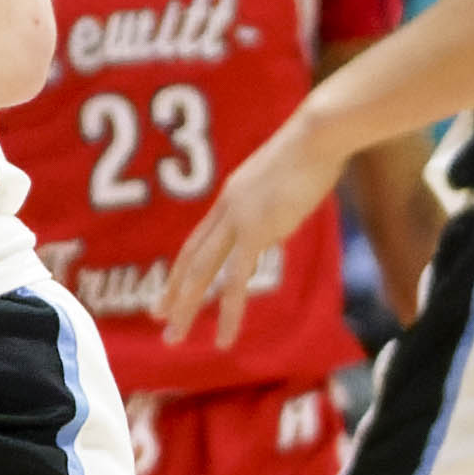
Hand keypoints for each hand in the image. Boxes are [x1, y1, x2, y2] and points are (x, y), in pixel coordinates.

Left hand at [162, 113, 341, 349]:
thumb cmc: (312, 154)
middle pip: (191, 259)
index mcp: (231, 199)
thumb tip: (276, 231)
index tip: (169, 290)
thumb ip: (274, 210)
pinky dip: (228, 312)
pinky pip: (236, 281)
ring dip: (186, 307)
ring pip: (202, 273)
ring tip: (173, 338)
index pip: (197, 242)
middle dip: (172, 292)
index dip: (181, 268)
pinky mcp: (258, 231)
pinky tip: (224, 336)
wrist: (317, 136)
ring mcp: (239, 221)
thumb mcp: (285, 186)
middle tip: (156, 319)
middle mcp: (227, 210)